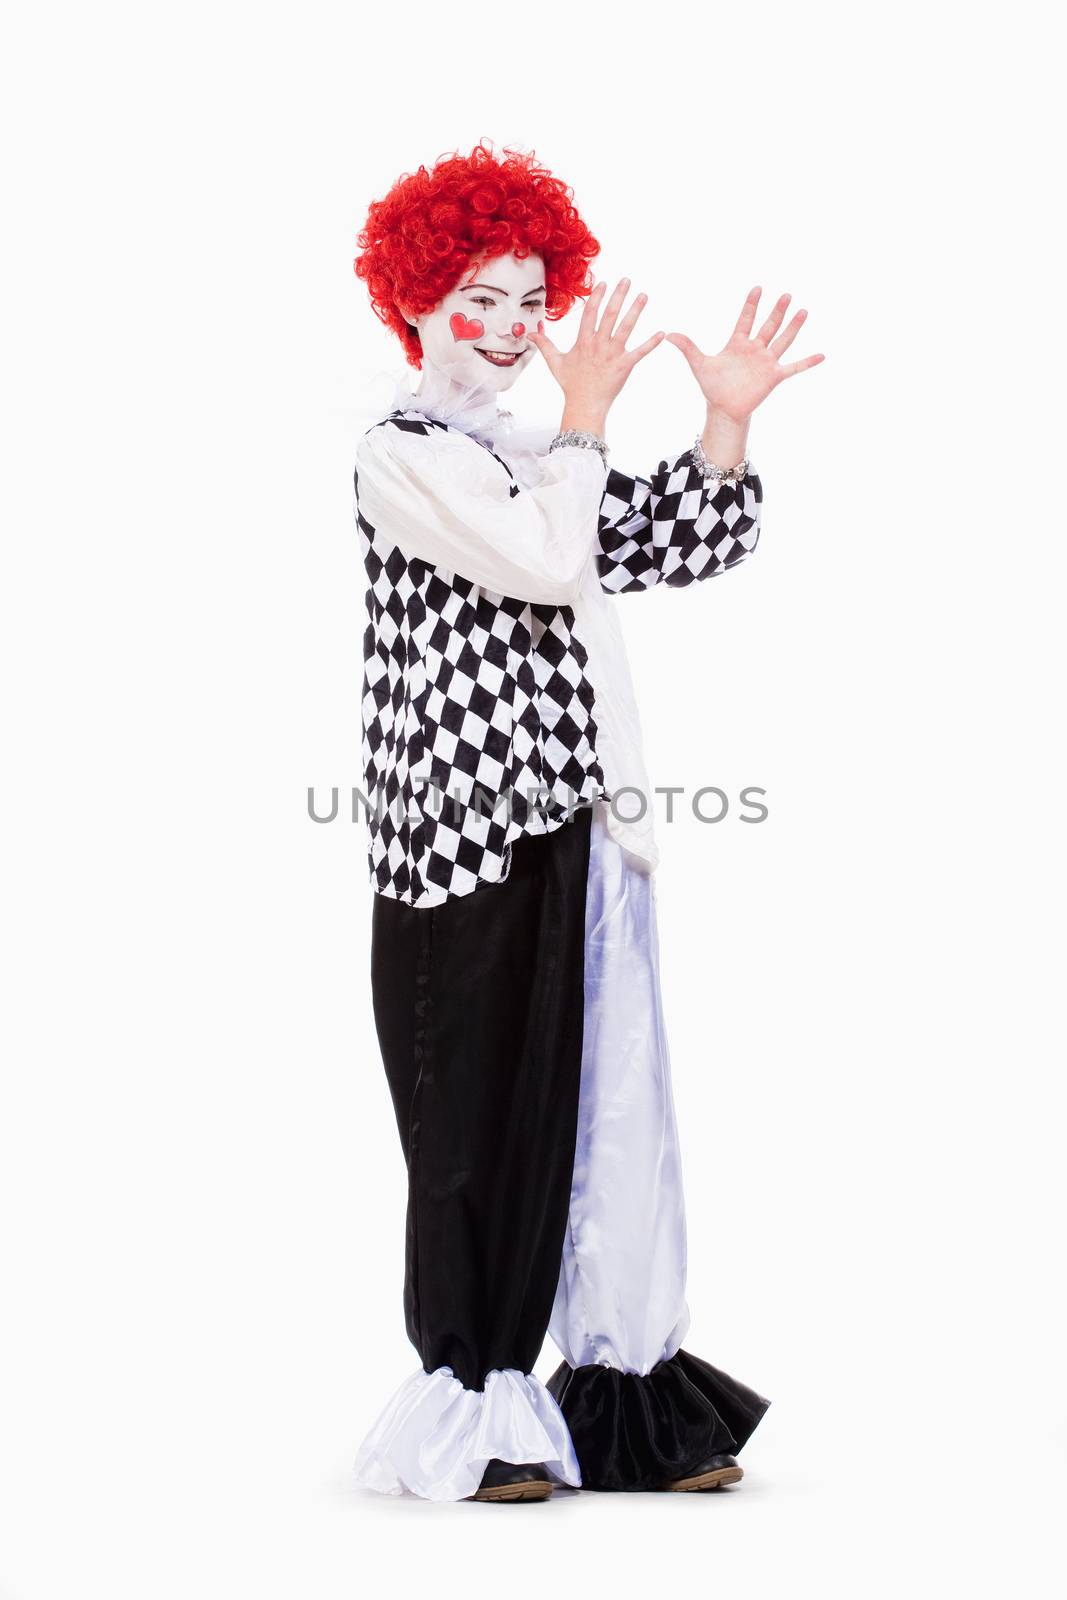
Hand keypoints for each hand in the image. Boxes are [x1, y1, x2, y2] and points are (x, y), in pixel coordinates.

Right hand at [529, 277, 664, 435]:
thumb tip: (530, 333)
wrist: (584, 405)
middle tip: (627, 280)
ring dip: (636, 310)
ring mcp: (612, 354)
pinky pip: (640, 352)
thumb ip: (544, 345)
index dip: (597, 297)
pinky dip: (651, 343)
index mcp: (583, 341)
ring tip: (644, 295)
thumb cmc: (571, 385)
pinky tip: (662, 333)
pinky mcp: (624, 366)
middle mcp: (599, 344)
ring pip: (626, 328)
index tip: (604, 283)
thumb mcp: (555, 363)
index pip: (590, 313)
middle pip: (610, 314)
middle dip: (619, 295)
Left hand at [666, 287, 824, 423]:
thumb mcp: (699, 364)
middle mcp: (755, 349)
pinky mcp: (774, 377)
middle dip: (777, 310)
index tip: (758, 288)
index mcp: (738, 343)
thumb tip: (669, 335)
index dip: (751, 305)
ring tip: (804, 311)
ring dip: (793, 327)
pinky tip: (822, 355)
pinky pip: (794, 368)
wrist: (723, 409)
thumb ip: (688, 348)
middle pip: (769, 325)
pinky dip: (807, 362)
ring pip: (783, 340)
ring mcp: (766, 362)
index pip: (746, 319)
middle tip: (786, 294)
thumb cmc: (712, 386)